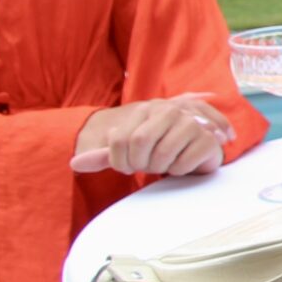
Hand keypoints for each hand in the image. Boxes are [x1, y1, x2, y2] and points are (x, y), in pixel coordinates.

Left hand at [72, 95, 235, 176]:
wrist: (199, 145)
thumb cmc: (159, 147)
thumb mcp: (129, 149)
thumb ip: (104, 155)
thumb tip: (74, 164)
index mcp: (146, 109)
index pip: (119, 139)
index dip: (119, 161)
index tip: (127, 167)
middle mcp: (168, 111)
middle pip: (140, 144)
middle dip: (140, 164)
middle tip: (147, 167)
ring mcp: (190, 123)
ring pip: (162, 155)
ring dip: (160, 168)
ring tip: (166, 163)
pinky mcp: (208, 139)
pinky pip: (182, 165)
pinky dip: (179, 171)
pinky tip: (184, 163)